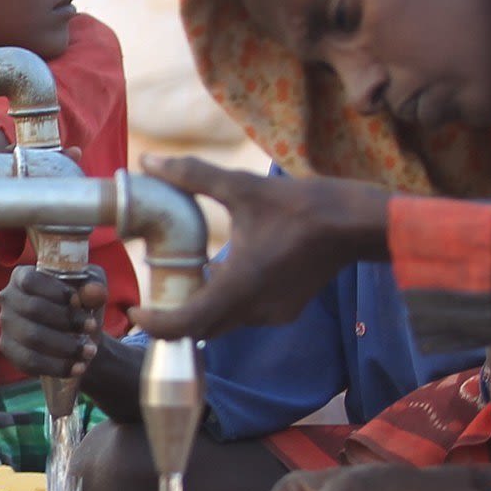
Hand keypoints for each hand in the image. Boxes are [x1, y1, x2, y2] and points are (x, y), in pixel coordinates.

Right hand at [0, 265, 107, 380]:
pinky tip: (78, 367)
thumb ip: (94, 286)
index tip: (79, 301)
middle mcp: (8, 298)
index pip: (31, 281)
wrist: (77, 335)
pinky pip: (30, 362)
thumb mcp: (91, 290)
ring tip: (90, 350)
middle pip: (33, 309)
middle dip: (66, 320)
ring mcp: (6, 326)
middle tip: (92, 327)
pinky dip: (57, 366)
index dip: (55, 291)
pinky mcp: (10, 350)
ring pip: (33, 338)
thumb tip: (94, 291)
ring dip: (65, 346)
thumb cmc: (81, 305)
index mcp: (23, 276)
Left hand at [138, 157, 390, 338]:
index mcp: (239, 285)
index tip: (135, 311)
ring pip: (222, 325)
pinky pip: (245, 318)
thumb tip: (148, 161)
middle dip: (172, 317)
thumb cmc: (301, 205)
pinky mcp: (286, 311)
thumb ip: (192, 175)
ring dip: (200, 310)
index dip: (155, 325)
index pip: (185, 325)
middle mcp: (254, 310)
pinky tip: (222, 275)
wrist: (356, 224)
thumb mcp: (242, 187)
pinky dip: (226, 305)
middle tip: (153, 293)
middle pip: (199, 329)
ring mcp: (272, 314)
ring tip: (184, 279)